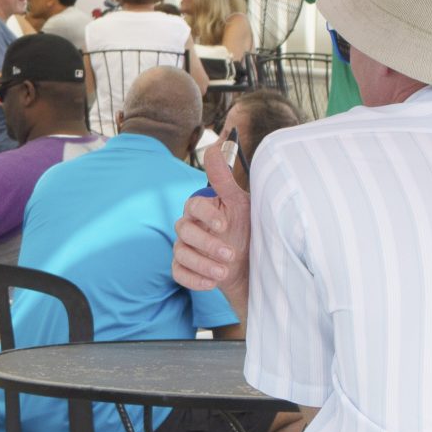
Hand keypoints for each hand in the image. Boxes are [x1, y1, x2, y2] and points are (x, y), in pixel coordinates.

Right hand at [172, 131, 251, 301]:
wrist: (253, 267)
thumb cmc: (247, 231)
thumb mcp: (241, 205)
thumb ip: (224, 180)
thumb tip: (212, 148)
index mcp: (202, 209)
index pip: (193, 206)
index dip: (206, 214)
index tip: (224, 224)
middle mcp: (190, 227)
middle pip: (183, 231)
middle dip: (207, 244)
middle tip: (230, 254)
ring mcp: (186, 248)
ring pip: (181, 254)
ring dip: (202, 264)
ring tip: (224, 272)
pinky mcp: (185, 268)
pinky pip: (178, 273)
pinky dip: (194, 279)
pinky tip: (212, 283)